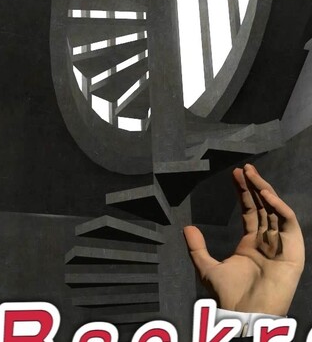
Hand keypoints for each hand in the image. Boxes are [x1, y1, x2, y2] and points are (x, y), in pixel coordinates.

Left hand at [183, 164, 304, 315]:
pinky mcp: (294, 251)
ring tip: (253, 175)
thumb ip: (197, 247)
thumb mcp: (206, 267)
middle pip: (264, 207)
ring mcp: (282, 245)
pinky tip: (266, 196)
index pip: (250, 211)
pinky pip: (289, 224)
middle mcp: (268, 242)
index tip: (236, 175)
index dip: (244, 193)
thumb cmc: (228, 295)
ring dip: (266, 192)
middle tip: (245, 168)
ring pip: (276, 211)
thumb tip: (187, 227)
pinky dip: (280, 208)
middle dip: (255, 187)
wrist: (244, 313)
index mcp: (250, 244)